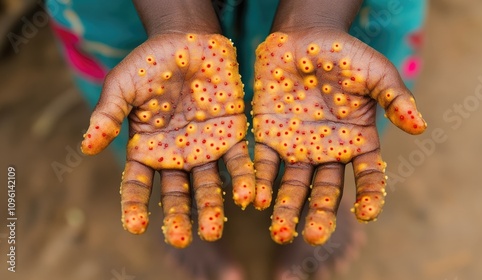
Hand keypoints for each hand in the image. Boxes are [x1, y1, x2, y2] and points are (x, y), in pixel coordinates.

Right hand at [81, 33, 254, 247]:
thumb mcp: (122, 86)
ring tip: (213, 229)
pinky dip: (244, 179)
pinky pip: (239, 162)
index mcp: (146, 149)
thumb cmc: (150, 63)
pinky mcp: (232, 136)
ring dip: (212, 208)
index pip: (138, 184)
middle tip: (179, 239)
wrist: (188, 41)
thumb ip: (107, 116)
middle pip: (176, 193)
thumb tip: (86, 147)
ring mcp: (205, 149)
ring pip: (209, 185)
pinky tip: (248, 197)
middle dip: (177, 217)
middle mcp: (176, 156)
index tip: (135, 226)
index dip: (135, 205)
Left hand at [252, 31, 425, 244]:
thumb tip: (419, 126)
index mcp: (358, 141)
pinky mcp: (270, 138)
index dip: (370, 196)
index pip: (368, 177)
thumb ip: (396, 98)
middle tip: (313, 237)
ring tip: (280, 232)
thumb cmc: (344, 53)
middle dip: (320, 214)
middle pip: (326, 190)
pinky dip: (261, 183)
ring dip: (286, 209)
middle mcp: (328, 152)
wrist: (302, 37)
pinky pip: (265, 164)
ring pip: (294, 185)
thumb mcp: (376, 71)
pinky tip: (256, 200)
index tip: (366, 213)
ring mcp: (298, 148)